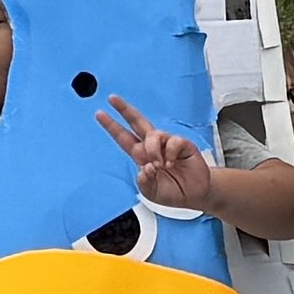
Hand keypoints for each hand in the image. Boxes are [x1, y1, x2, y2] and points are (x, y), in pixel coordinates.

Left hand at [99, 96, 214, 210]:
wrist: (194, 194)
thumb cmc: (172, 191)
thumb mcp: (151, 192)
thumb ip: (144, 181)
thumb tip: (146, 167)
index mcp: (141, 156)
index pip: (123, 137)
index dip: (111, 126)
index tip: (100, 114)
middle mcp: (152, 146)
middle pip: (136, 122)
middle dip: (124, 110)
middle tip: (112, 99)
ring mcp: (167, 144)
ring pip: (153, 134)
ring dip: (153, 150)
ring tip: (159, 165)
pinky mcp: (182, 145)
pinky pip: (173, 141)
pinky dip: (170, 153)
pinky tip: (171, 163)